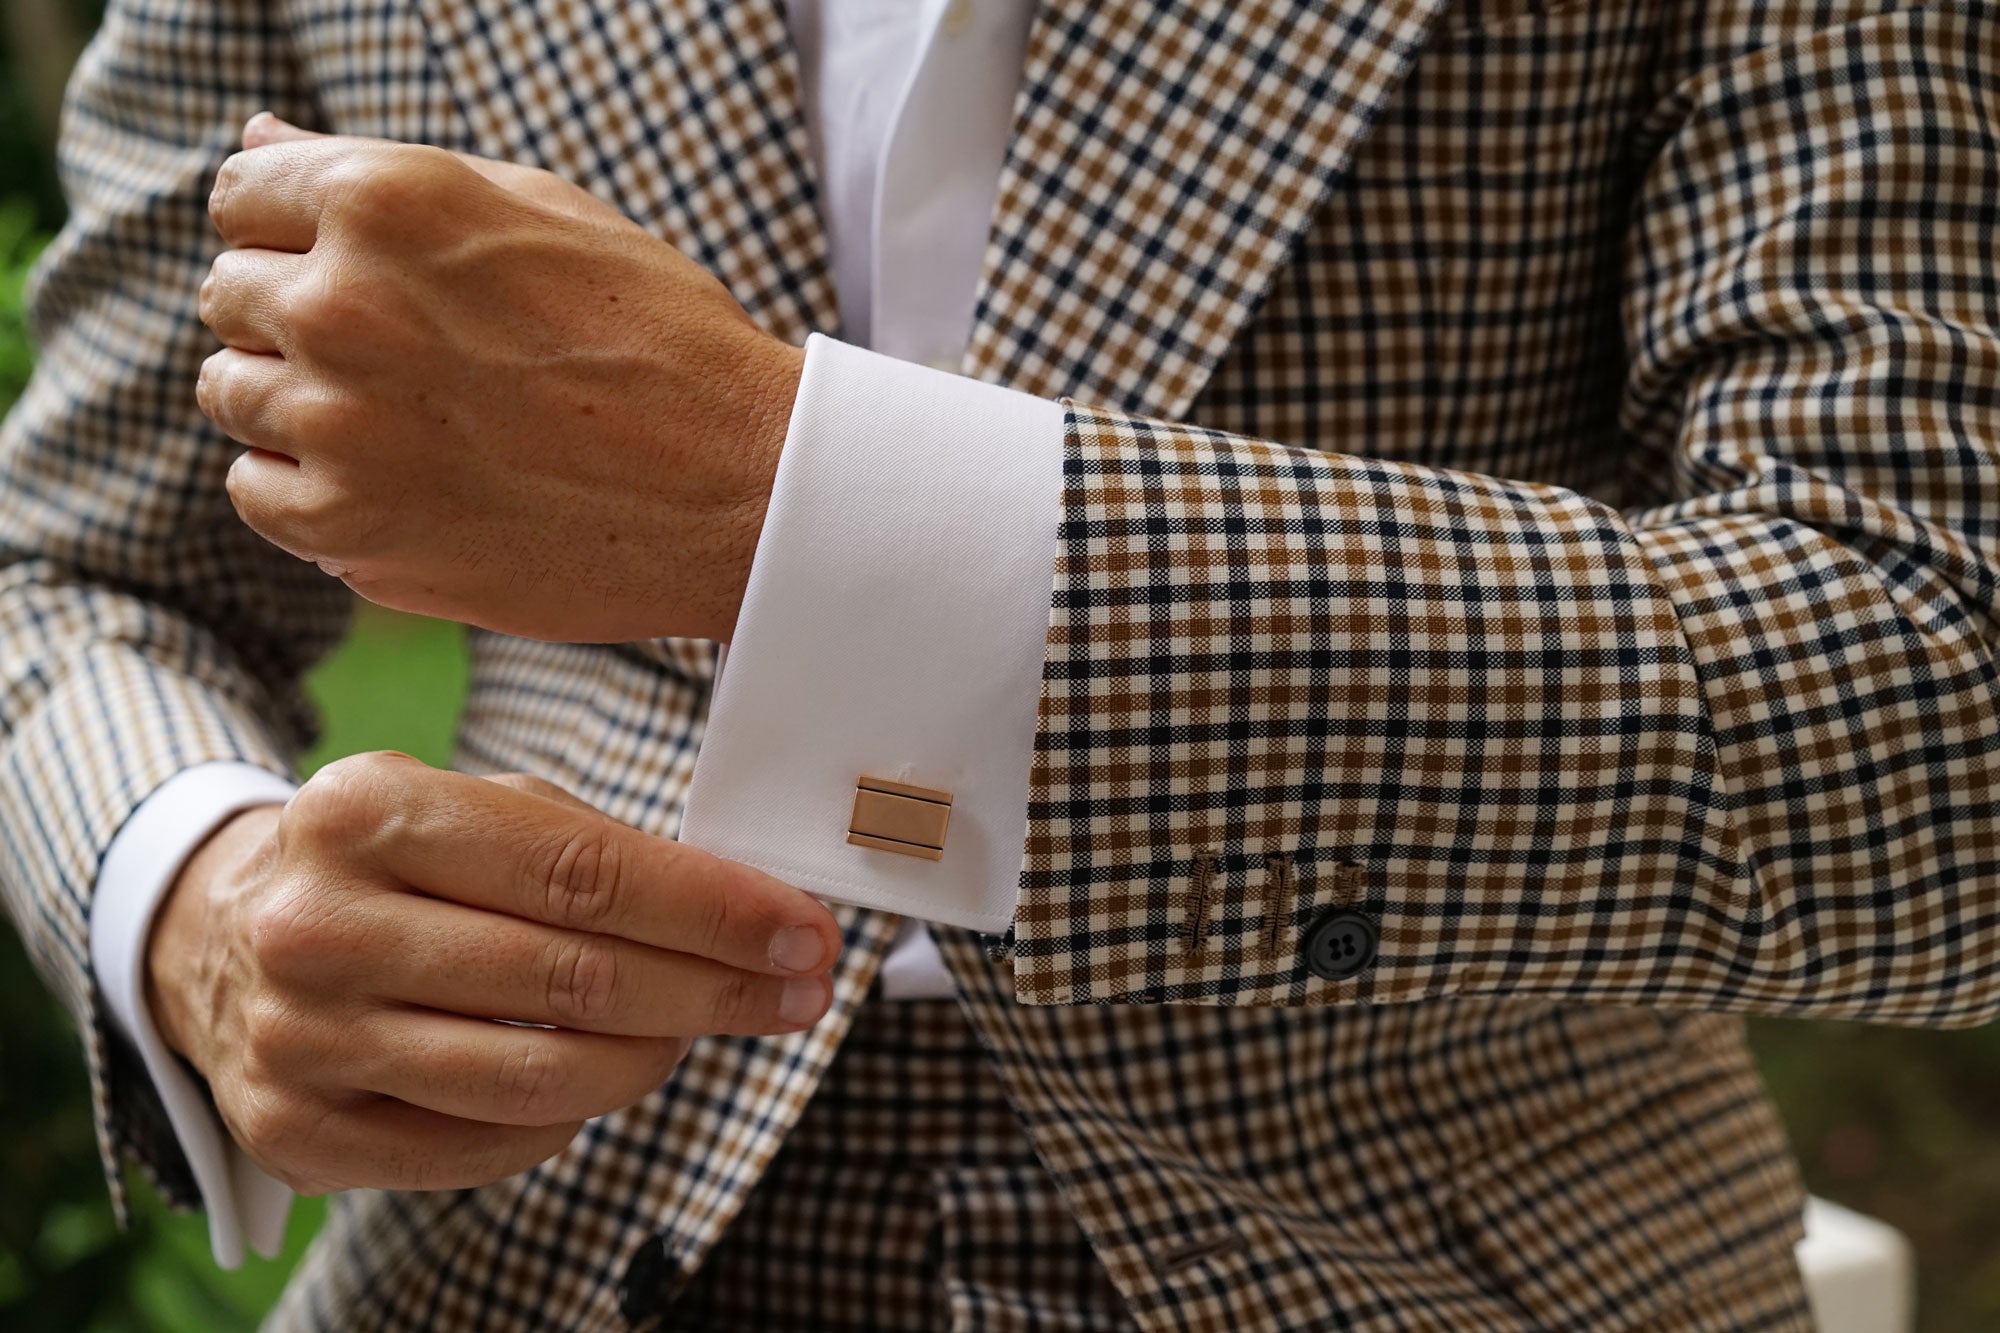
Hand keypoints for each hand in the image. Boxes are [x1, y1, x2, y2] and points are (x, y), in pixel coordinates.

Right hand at [145, 753, 840, 1193]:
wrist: (218, 934)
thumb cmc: (387, 865)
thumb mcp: (464, 808)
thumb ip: (589, 847)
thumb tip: (747, 912)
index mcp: (368, 811)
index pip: (582, 873)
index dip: (713, 910)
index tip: (803, 931)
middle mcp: (320, 925)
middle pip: (571, 980)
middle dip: (713, 990)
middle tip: (796, 991)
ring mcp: (301, 1038)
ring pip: (535, 1079)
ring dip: (654, 1059)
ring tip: (705, 1029)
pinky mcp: (299, 1132)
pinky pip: (484, 1145)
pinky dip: (570, 1118)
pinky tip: (605, 1074)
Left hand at [195, 114, 803, 643]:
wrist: (741, 488)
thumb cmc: (660, 338)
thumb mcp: (539, 212)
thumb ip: (382, 176)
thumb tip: (257, 137)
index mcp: (386, 202)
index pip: (241, 194)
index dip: (293, 228)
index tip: (352, 268)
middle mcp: (343, 306)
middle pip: (227, 295)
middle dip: (293, 313)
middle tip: (402, 353)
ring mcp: (340, 427)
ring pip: (230, 393)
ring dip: (297, 401)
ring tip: (408, 418)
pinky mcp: (352, 530)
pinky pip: (257, 492)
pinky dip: (307, 487)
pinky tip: (395, 478)